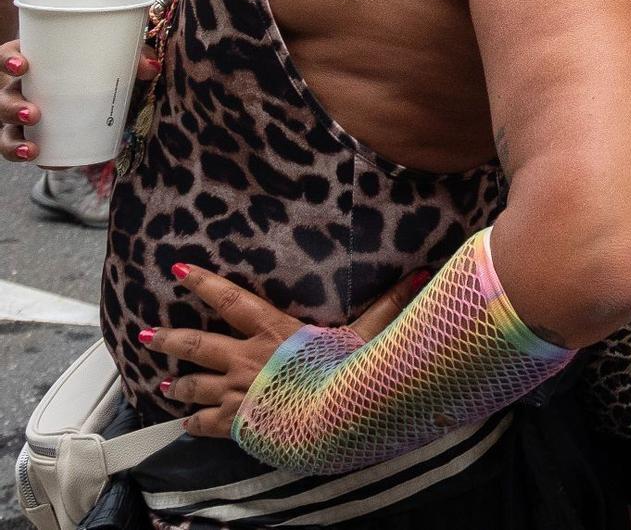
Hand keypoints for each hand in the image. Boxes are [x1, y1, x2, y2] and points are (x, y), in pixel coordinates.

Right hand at [1, 38, 162, 161]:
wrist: (102, 94)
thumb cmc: (100, 66)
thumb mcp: (115, 58)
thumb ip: (133, 57)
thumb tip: (151, 67)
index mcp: (34, 60)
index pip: (7, 56)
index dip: (6, 60)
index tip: (22, 65)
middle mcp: (20, 86)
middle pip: (2, 95)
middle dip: (11, 106)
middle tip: (34, 113)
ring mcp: (20, 113)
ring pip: (4, 128)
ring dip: (13, 140)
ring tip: (32, 148)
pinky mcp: (29, 135)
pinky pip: (17, 149)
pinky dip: (24, 155)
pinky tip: (40, 160)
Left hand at [148, 263, 430, 435]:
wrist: (329, 423)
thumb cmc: (346, 374)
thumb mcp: (368, 334)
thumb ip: (387, 303)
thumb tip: (419, 272)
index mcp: (272, 331)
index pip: (231, 300)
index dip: (204, 283)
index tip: (178, 271)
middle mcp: (246, 359)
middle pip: (198, 344)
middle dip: (169, 338)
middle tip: (146, 334)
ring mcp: (237, 394)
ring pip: (195, 386)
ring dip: (178, 384)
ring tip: (165, 385)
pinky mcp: (237, 424)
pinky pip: (206, 423)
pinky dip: (193, 422)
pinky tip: (184, 423)